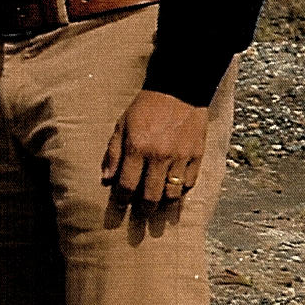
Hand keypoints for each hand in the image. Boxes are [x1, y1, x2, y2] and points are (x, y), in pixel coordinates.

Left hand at [101, 89, 212, 207]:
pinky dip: (182, 190)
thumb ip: (113, 152)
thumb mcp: (122, 125)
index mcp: (137, 148)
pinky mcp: (197, 154)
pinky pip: (190, 182)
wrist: (178, 90)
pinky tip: (176, 192)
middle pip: (151, 195)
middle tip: (141, 214)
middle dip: (144, 209)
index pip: (127, 185)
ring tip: (160, 207)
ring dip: (165, 204)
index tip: (120, 206)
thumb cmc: (145, 108)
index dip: (122, 200)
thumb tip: (106, 178)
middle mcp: (159, 156)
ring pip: (172, 193)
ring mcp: (181, 157)